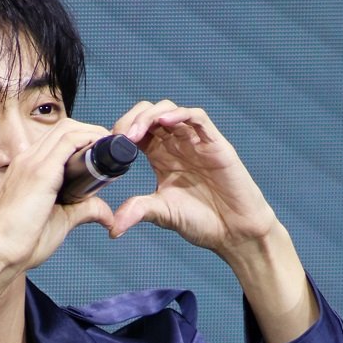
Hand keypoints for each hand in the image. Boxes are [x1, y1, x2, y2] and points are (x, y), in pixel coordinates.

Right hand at [0, 117, 115, 281]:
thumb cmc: (19, 244)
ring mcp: (32, 162)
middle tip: (114, 150)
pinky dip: (90, 140)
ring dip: (95, 134)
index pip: (58, 140)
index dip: (84, 141)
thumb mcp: (60, 222)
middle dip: (93, 133)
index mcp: (28, 169)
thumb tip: (106, 214)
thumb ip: (83, 211)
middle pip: (65, 128)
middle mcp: (28, 159)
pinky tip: (104, 150)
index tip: (103, 156)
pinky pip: (69, 141)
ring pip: (69, 129)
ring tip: (113, 149)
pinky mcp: (40, 172)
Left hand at [109, 101, 277, 259]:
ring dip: (150, 116)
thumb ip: (138, 211)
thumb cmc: (202, 221)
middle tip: (119, 138)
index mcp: (161, 158)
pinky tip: (164, 122)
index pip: (137, 131)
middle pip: (150, 115)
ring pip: (170, 111)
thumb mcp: (162, 214)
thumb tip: (111, 228)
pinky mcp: (215, 143)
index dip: (121, 131)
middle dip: (131, 120)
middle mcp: (177, 145)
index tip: (107, 145)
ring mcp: (196, 142)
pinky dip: (180, 114)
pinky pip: (197, 117)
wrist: (235, 232)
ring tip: (135, 133)